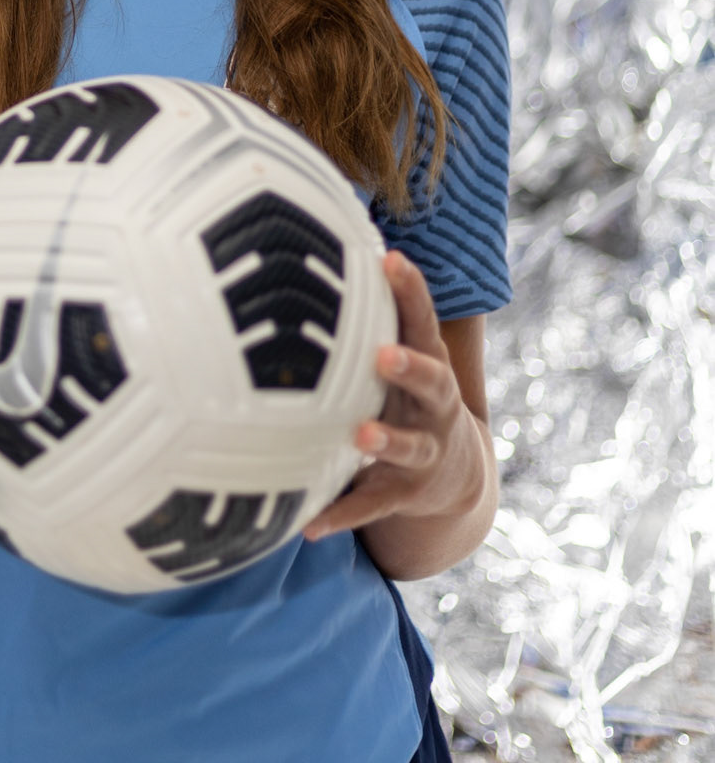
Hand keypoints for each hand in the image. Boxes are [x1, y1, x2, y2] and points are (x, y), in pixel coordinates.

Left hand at [303, 252, 487, 543]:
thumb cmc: (408, 395)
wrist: (455, 477)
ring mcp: (422, 453)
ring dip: (384, 441)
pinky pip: (369, 505)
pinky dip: (339, 514)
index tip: (391, 260)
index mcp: (429, 368)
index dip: (412, 291)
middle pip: (432, 383)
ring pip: (407, 448)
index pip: (424, 323)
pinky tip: (306, 526)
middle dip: (410, 367)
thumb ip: (370, 314)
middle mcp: (432, 409)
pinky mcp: (402, 493)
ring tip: (358, 436)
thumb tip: (316, 237)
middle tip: (383, 354)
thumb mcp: (403, 356)